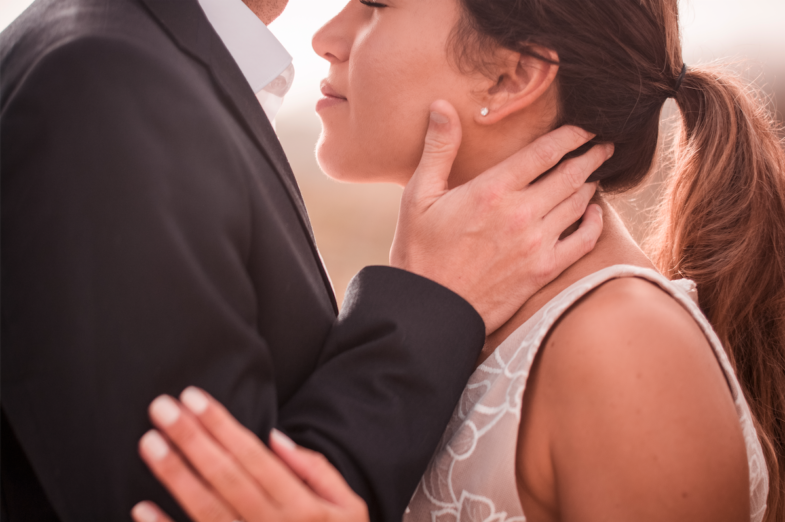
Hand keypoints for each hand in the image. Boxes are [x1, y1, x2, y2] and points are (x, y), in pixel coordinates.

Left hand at [132, 387, 368, 521]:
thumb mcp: (349, 507)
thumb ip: (317, 471)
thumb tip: (275, 438)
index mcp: (302, 508)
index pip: (253, 457)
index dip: (222, 425)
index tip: (193, 398)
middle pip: (225, 478)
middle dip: (191, 439)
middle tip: (161, 408)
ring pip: (205, 510)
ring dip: (175, 476)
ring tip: (149, 443)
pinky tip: (141, 508)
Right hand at [391, 100, 611, 332]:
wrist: (430, 310)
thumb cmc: (419, 253)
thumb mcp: (417, 196)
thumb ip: (437, 149)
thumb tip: (441, 106)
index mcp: (491, 190)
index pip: (545, 152)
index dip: (570, 135)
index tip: (583, 128)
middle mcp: (521, 214)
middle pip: (570, 174)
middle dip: (590, 155)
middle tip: (603, 146)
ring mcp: (536, 244)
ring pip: (579, 204)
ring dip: (591, 184)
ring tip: (596, 173)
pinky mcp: (543, 271)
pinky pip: (583, 241)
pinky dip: (595, 223)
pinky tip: (595, 213)